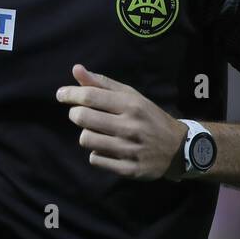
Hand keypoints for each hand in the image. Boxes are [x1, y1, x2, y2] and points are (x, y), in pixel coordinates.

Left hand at [55, 64, 187, 180]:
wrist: (178, 148)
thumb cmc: (149, 117)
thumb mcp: (131, 96)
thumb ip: (102, 83)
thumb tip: (76, 69)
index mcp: (131, 104)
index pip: (90, 96)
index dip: (70, 94)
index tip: (61, 95)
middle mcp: (130, 126)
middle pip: (82, 118)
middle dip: (76, 114)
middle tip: (81, 114)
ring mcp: (129, 149)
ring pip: (86, 140)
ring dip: (86, 135)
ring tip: (97, 132)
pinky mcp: (128, 169)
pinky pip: (96, 160)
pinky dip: (97, 153)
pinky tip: (108, 149)